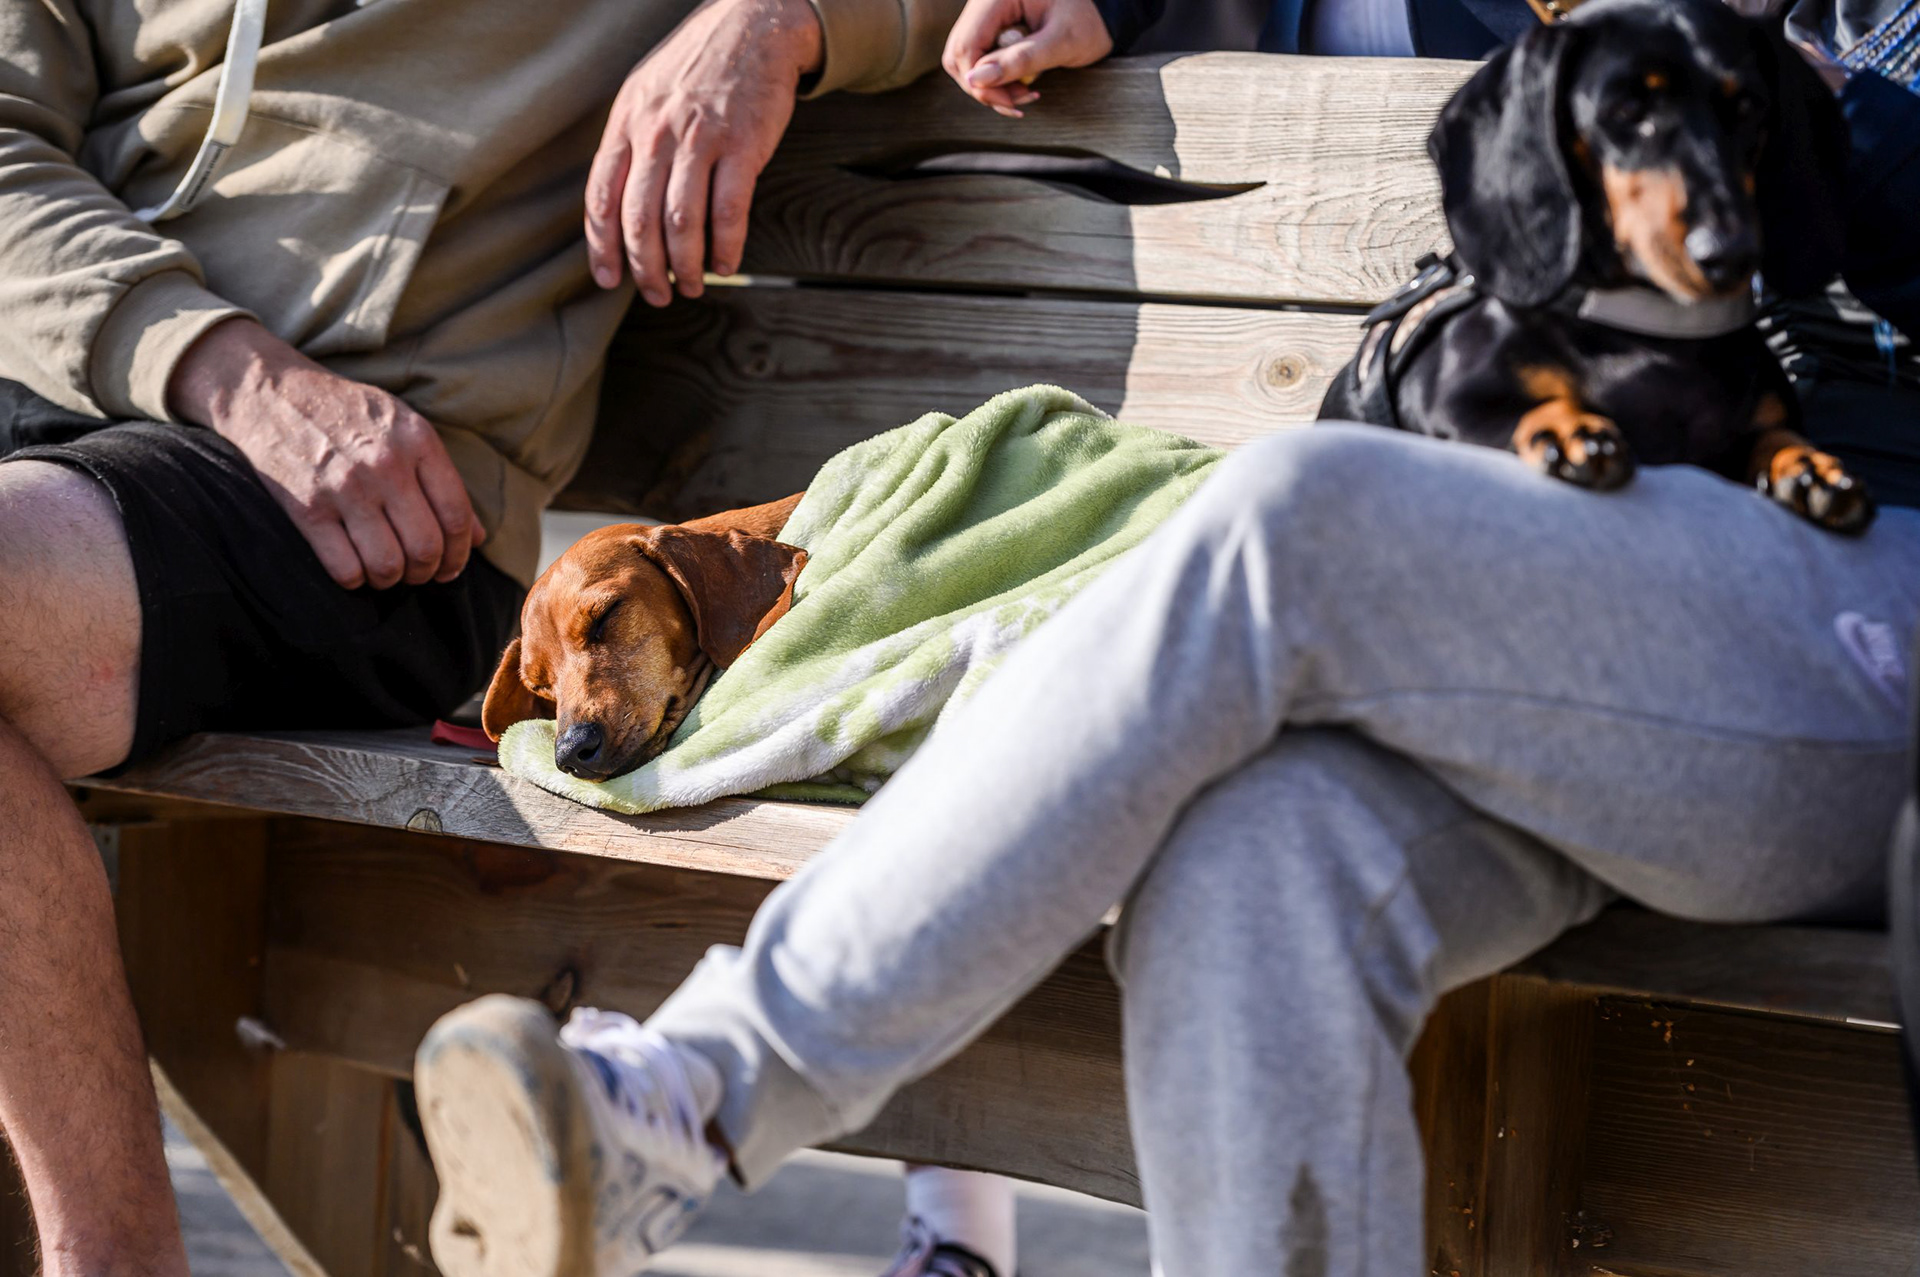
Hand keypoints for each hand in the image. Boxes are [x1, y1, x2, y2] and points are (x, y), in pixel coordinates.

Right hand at [168, 318, 484, 590]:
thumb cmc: (346, 412)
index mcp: (418, 441)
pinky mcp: (305, 508)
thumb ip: (444, 479)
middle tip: (419, 572)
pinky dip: (355, 579)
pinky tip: (355, 567)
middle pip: (426, 547)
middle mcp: (385, 465)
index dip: (461, 554)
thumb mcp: (404, 426)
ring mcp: (343, 488)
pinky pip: (345, 568)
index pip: (457, 516)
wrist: (268, 391)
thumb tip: (480, 537)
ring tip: (387, 571)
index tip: (452, 567)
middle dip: (428, 571)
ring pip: (388, 565)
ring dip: (392, 579)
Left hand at [587, 0, 822, 306]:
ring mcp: (700, 139)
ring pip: (682, 221)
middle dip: (646, 268)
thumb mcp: (646, 95)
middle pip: (640, 219)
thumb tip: (618, 205)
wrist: (751, 26)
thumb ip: (631, 145)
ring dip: (686, 266)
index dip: (603, 246)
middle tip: (658, 294)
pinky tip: (725, 264)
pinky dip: (726, 246)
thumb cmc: (697, 68)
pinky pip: (729, 209)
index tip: (609, 279)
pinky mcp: (742, 145)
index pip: (602, 197)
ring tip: (692, 287)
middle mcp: (657, 133)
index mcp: (627, 124)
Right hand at [944, 0, 1112, 117]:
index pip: (966, 44)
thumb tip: (976, 79)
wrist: (1101, 11)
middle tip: (1020, 102)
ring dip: (990, 88)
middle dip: (984, 88)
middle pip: (959, 54)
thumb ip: (1020, 59)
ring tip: (1024, 96)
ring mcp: (985, 16)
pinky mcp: (991, 29)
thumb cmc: (1088, 18)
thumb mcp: (1061, 41)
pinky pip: (980, 60)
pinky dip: (997, 81)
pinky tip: (1022, 88)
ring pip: (965, 60)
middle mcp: (984, 3)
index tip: (1010, 101)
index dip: (980, 81)